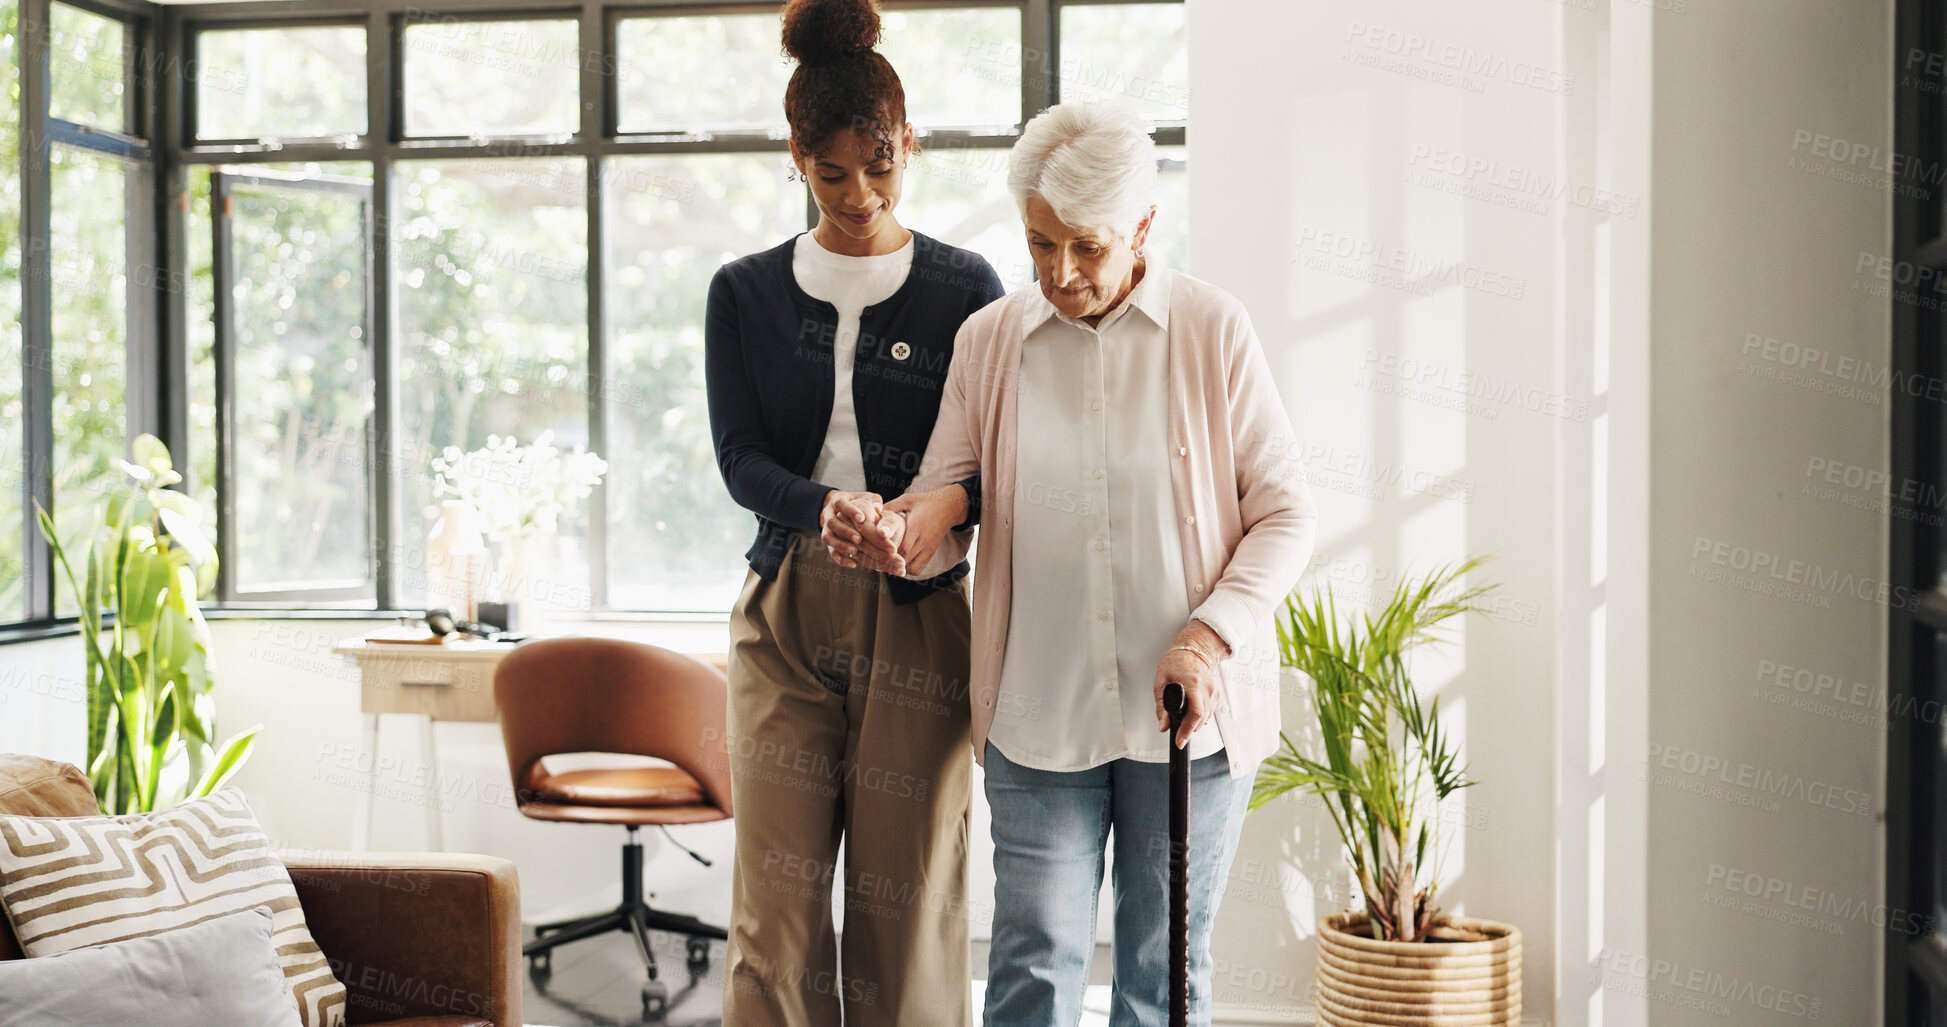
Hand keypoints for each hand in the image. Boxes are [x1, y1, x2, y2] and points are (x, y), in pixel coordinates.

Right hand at [820, 491, 901, 571]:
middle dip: (846, 531)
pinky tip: (853, 564)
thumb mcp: (865, 497)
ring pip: (828, 537)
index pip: (840, 504)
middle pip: (833, 522)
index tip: (862, 518)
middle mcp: (829, 514)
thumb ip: (873, 500)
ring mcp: (826, 529)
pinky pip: (831, 551)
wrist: (841, 510)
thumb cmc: (858, 503)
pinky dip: (840, 558)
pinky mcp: (829, 542)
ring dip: (841, 545)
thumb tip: (878, 506)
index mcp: (837, 501)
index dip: (850, 511)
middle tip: (859, 539)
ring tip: (855, 551)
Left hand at [884, 484, 969, 578]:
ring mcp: (928, 549)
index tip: (877, 549)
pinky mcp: (930, 553)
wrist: (949, 507)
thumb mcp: (907, 500)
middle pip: (905, 558)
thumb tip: (873, 512)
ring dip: (898, 566)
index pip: (903, 547)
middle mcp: (924, 540)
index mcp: (917, 526)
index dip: (889, 551)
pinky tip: (899, 562)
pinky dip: (907, 569)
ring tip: (887, 560)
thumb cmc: (925, 502)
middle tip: (876, 557)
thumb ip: (891, 506)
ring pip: (911, 567)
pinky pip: (918, 569)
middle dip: (890, 560)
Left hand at [1153, 620, 1231, 748]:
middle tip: (1177, 730)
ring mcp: (1215, 691)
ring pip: (1206, 718)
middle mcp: (1207, 687)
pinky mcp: (1218, 694)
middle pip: (1201, 718)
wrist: (1190, 652)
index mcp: (1193, 682)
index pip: (1194, 712)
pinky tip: (1192, 709)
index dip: (1187, 730)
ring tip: (1182, 715)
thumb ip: (1161, 706)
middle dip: (1188, 728)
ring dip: (1194, 722)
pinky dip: (1200, 716)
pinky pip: (1210, 712)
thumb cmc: (1174, 663)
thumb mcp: (1160, 682)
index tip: (1180, 740)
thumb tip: (1163, 725)